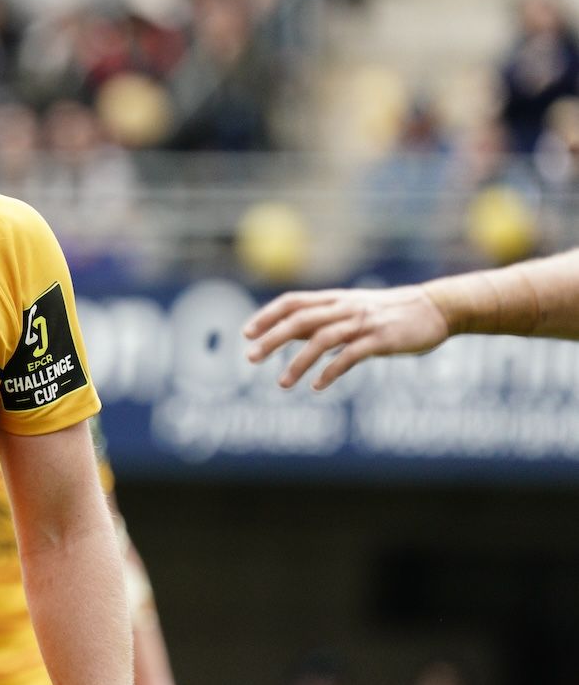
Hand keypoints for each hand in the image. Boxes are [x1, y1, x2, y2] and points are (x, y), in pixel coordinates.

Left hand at [242, 285, 447, 389]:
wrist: (437, 308)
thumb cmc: (390, 312)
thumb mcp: (352, 310)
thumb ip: (323, 319)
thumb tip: (288, 332)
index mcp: (335, 299)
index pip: (292, 302)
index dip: (267, 315)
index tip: (246, 333)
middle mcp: (345, 308)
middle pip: (300, 320)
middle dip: (272, 339)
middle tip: (250, 358)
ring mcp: (363, 323)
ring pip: (322, 339)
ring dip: (298, 362)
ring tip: (282, 384)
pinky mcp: (382, 339)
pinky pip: (351, 355)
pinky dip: (331, 371)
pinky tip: (317, 385)